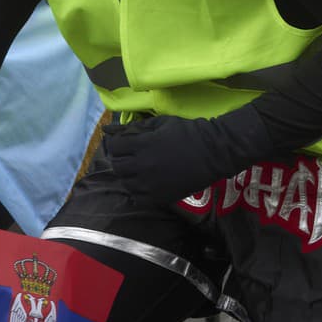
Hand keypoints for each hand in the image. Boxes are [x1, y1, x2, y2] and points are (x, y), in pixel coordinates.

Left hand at [103, 107, 269, 202]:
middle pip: (117, 166)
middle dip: (120, 159)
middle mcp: (142, 166)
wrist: (212, 152)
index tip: (124, 142)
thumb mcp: (160, 123)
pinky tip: (145, 182)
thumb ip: (134, 127)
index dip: (117, 143)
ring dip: (128, 175)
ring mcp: (150, 184)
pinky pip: (138, 198)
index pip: (114, 147)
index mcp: (142, 145)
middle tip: (130, 155)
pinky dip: (137, 190)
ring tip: (138, 169)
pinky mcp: (160, 197)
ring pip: (125, 183)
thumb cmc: (187, 132)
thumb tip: (109, 128)